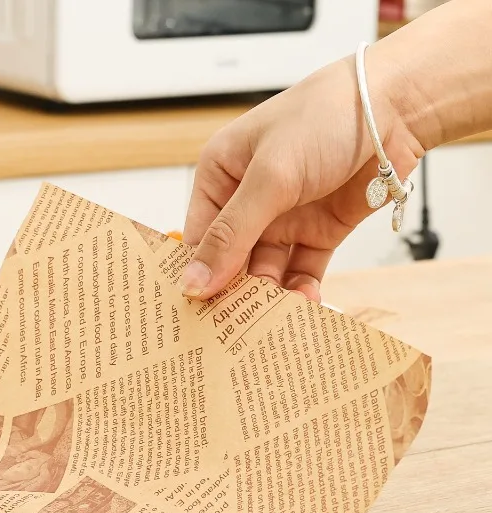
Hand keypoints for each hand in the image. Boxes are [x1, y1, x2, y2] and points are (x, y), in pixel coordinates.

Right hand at [181, 48, 424, 302]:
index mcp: (220, 177)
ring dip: (268, 297)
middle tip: (231, 330)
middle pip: (230, 261)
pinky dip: (301, 291)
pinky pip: (301, 271)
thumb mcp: (269, 177)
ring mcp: (282, 218)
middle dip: (233, 292)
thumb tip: (192, 283)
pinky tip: (303, 305)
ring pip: (265, 271)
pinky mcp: (317, 232)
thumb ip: (231, 235)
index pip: (199, 238)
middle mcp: (247, 201)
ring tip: (270, 323)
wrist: (396, 106)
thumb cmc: (324, 117)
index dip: (198, 275)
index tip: (197, 313)